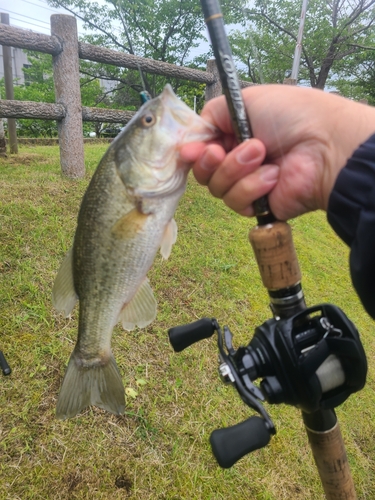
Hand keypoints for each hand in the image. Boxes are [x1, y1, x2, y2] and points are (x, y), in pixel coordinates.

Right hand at [181, 85, 374, 220]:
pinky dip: (253, 187)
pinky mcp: (258, 205)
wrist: (323, 144)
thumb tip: (189, 139)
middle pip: (202, 172)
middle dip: (211, 161)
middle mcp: (238, 160)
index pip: (200, 149)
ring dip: (236, 169)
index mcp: (234, 135)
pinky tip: (274, 176)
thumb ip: (210, 115)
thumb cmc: (289, 115)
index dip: (192, 152)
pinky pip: (236, 202)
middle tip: (222, 151)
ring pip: (217, 188)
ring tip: (263, 155)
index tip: (190, 150)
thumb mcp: (244, 101)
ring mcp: (247, 184)